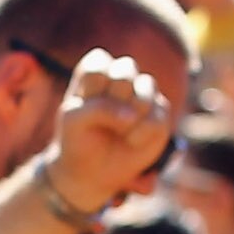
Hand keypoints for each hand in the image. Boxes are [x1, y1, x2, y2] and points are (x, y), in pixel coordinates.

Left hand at [41, 48, 176, 215]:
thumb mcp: (73, 120)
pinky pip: (158, 116)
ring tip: (119, 132)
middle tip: (103, 120)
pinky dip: (142, 133)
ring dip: (130, 115)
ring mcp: (143, 93)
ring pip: (147, 85)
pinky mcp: (159, 114)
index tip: (82, 107)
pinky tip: (131, 142)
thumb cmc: (77, 138)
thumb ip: (98, 108)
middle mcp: (121, 77)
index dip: (92, 90)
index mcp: (96, 70)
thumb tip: (133, 115)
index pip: (98, 62)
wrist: (91, 171)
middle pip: (125, 68)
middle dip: (113, 97)